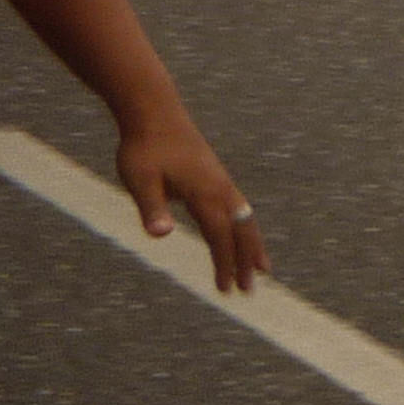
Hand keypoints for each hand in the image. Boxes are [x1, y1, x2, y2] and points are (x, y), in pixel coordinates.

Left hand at [117, 108, 264, 292]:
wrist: (155, 113)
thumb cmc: (144, 148)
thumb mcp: (140, 181)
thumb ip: (152, 208)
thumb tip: (160, 236)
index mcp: (205, 193)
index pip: (220, 236)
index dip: (224, 263)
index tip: (225, 289)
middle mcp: (221, 189)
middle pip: (241, 231)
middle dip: (246, 262)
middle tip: (250, 291)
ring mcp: (222, 182)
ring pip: (246, 220)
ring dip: (252, 246)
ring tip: (263, 269)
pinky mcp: (217, 177)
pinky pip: (240, 209)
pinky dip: (246, 228)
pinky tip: (243, 235)